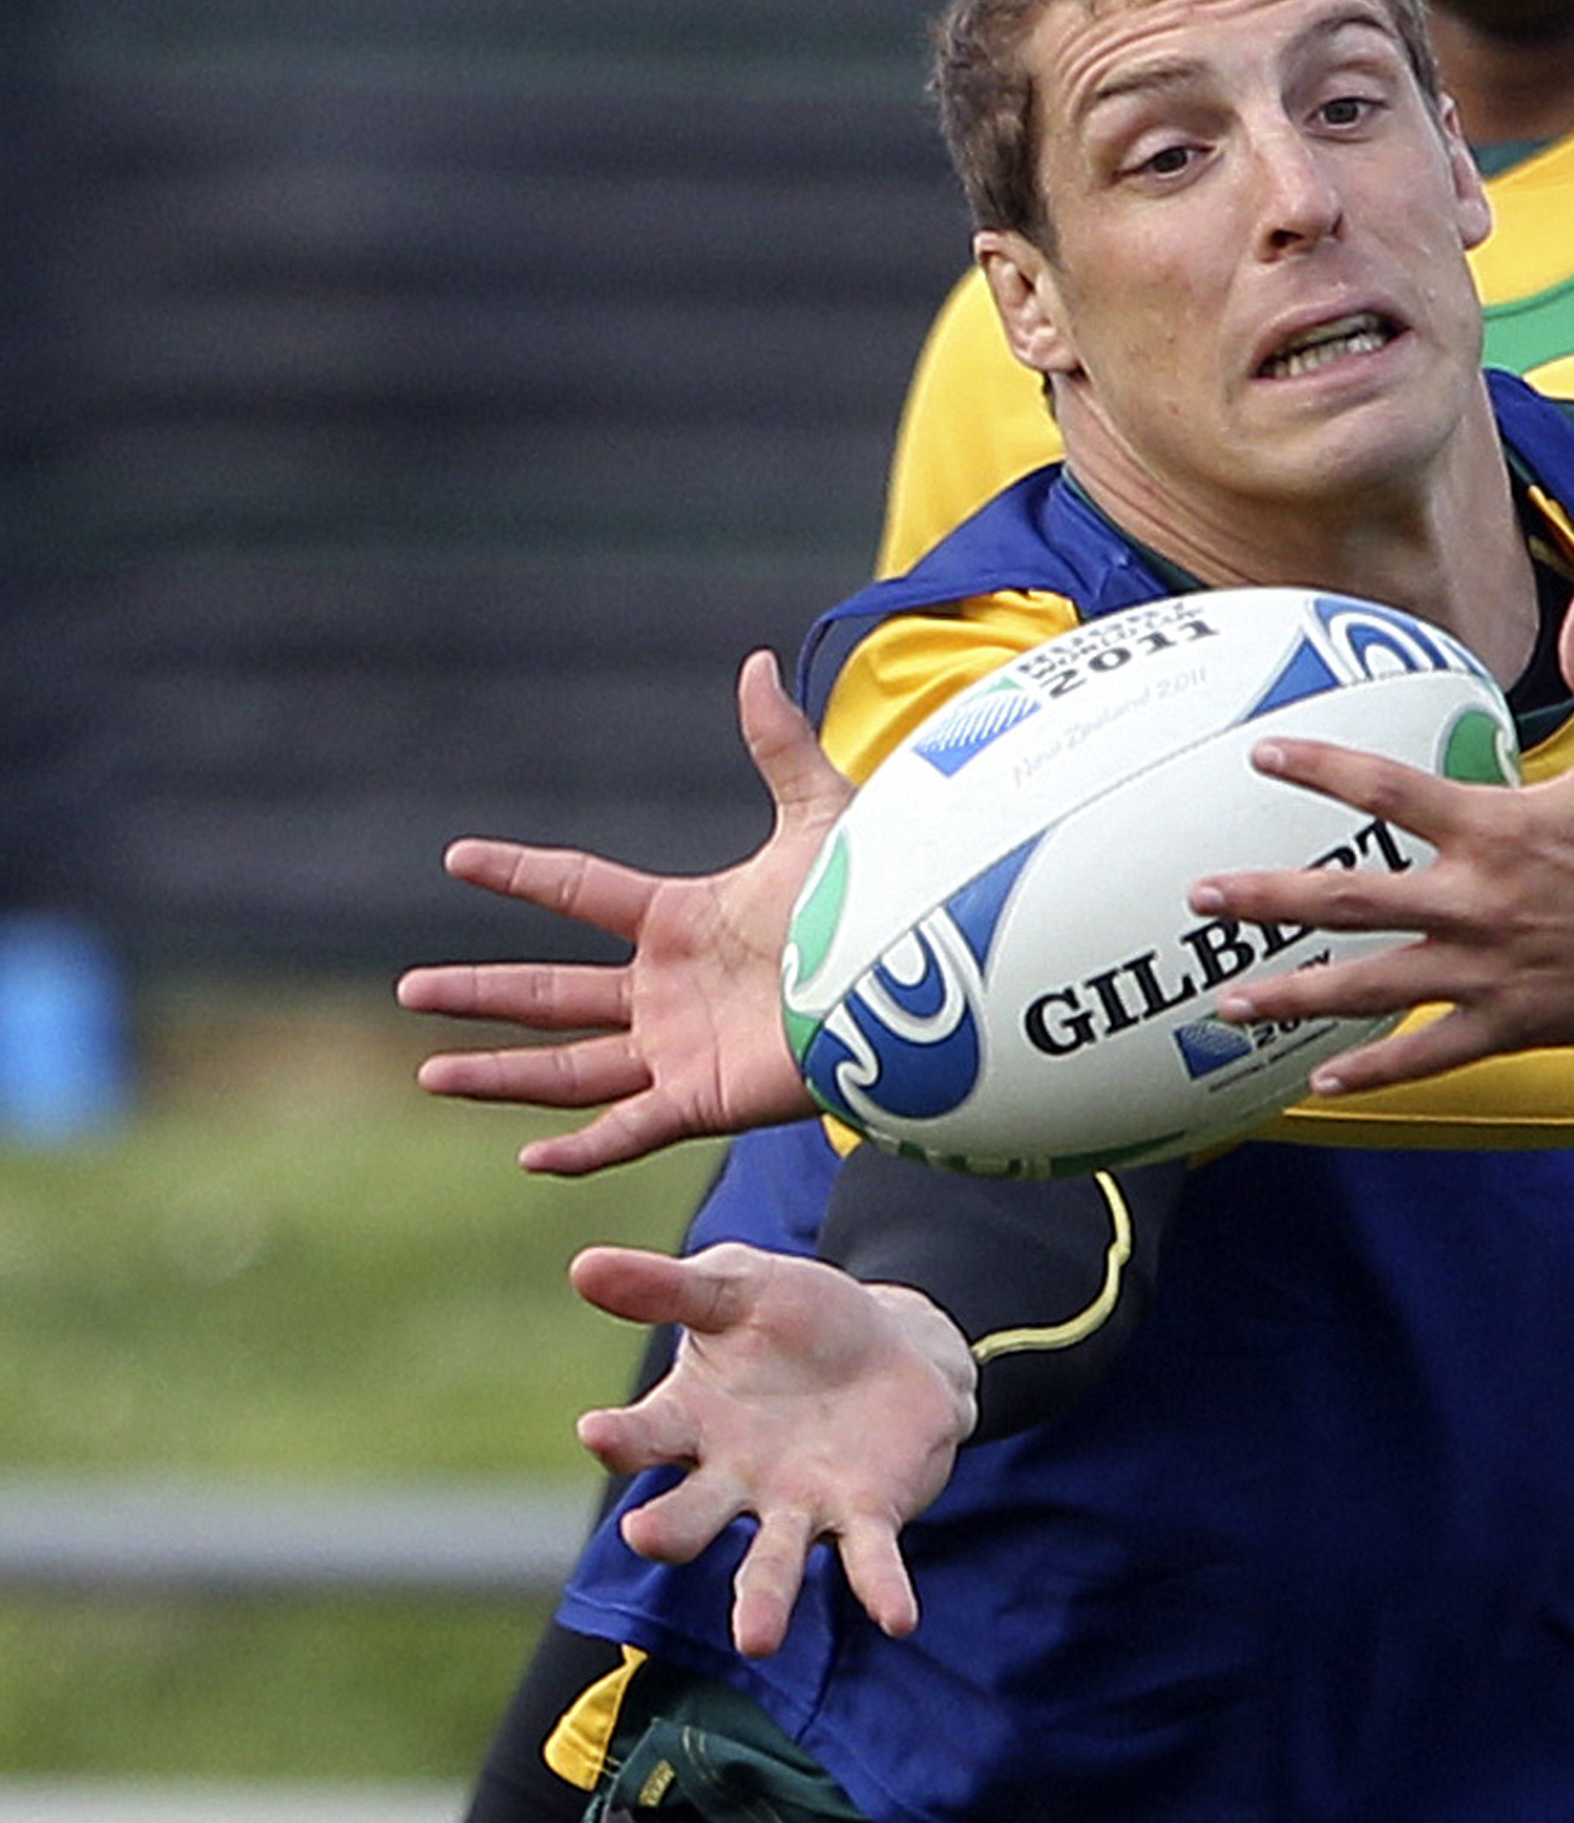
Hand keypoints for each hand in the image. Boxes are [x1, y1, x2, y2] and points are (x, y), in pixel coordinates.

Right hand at [398, 651, 848, 1174]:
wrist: (915, 979)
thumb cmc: (877, 901)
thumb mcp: (817, 817)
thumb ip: (779, 746)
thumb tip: (753, 662)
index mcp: (684, 919)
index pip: (581, 890)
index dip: (522, 873)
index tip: (457, 857)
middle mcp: (670, 988)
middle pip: (554, 992)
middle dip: (482, 993)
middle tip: (409, 989)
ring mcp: (682, 1049)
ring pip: (571, 1067)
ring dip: (501, 1074)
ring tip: (429, 1073)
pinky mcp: (707, 1100)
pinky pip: (630, 1130)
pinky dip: (583, 1149)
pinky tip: (530, 1159)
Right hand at [569, 1241, 974, 1659]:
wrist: (895, 1344)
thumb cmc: (800, 1318)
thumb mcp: (738, 1287)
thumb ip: (667, 1288)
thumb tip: (584, 1264)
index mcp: (691, 1422)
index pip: (643, 1436)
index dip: (619, 1438)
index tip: (596, 1431)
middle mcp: (733, 1480)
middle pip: (690, 1517)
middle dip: (669, 1529)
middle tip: (645, 1535)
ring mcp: (798, 1506)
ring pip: (771, 1563)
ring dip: (763, 1601)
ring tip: (757, 1636)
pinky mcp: (865, 1516)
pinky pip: (870, 1560)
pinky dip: (881, 1589)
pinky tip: (898, 1618)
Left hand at [1189, 581, 1573, 1096]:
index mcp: (1498, 826)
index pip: (1386, 787)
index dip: (1319, 765)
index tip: (1263, 753)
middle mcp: (1480, 901)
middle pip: (1348, 901)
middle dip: (1265, 897)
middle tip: (1199, 898)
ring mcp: (1492, 971)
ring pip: (1370, 988)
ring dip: (1292, 996)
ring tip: (1225, 1004)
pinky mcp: (1516, 1023)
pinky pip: (1430, 1054)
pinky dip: (1375, 1072)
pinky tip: (1320, 1085)